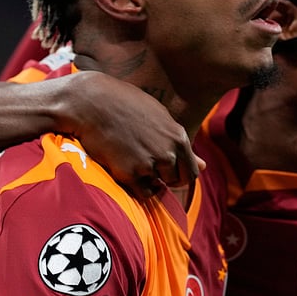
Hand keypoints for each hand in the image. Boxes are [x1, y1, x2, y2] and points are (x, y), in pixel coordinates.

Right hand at [65, 71, 202, 197]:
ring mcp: (148, 163)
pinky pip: (142, 192)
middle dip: (164, 178)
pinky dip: (136, 186)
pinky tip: (124, 167)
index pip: (192, 171)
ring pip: (157, 186)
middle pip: (176, 181)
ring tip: (131, 157)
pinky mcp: (128, 173)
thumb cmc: (125, 105)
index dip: (180, 175)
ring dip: (147, 179)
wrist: (91, 103)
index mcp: (178, 136)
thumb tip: (205, 166)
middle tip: (144, 162)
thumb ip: (180, 144)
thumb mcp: (159, 117)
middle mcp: (167, 152)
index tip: (167, 171)